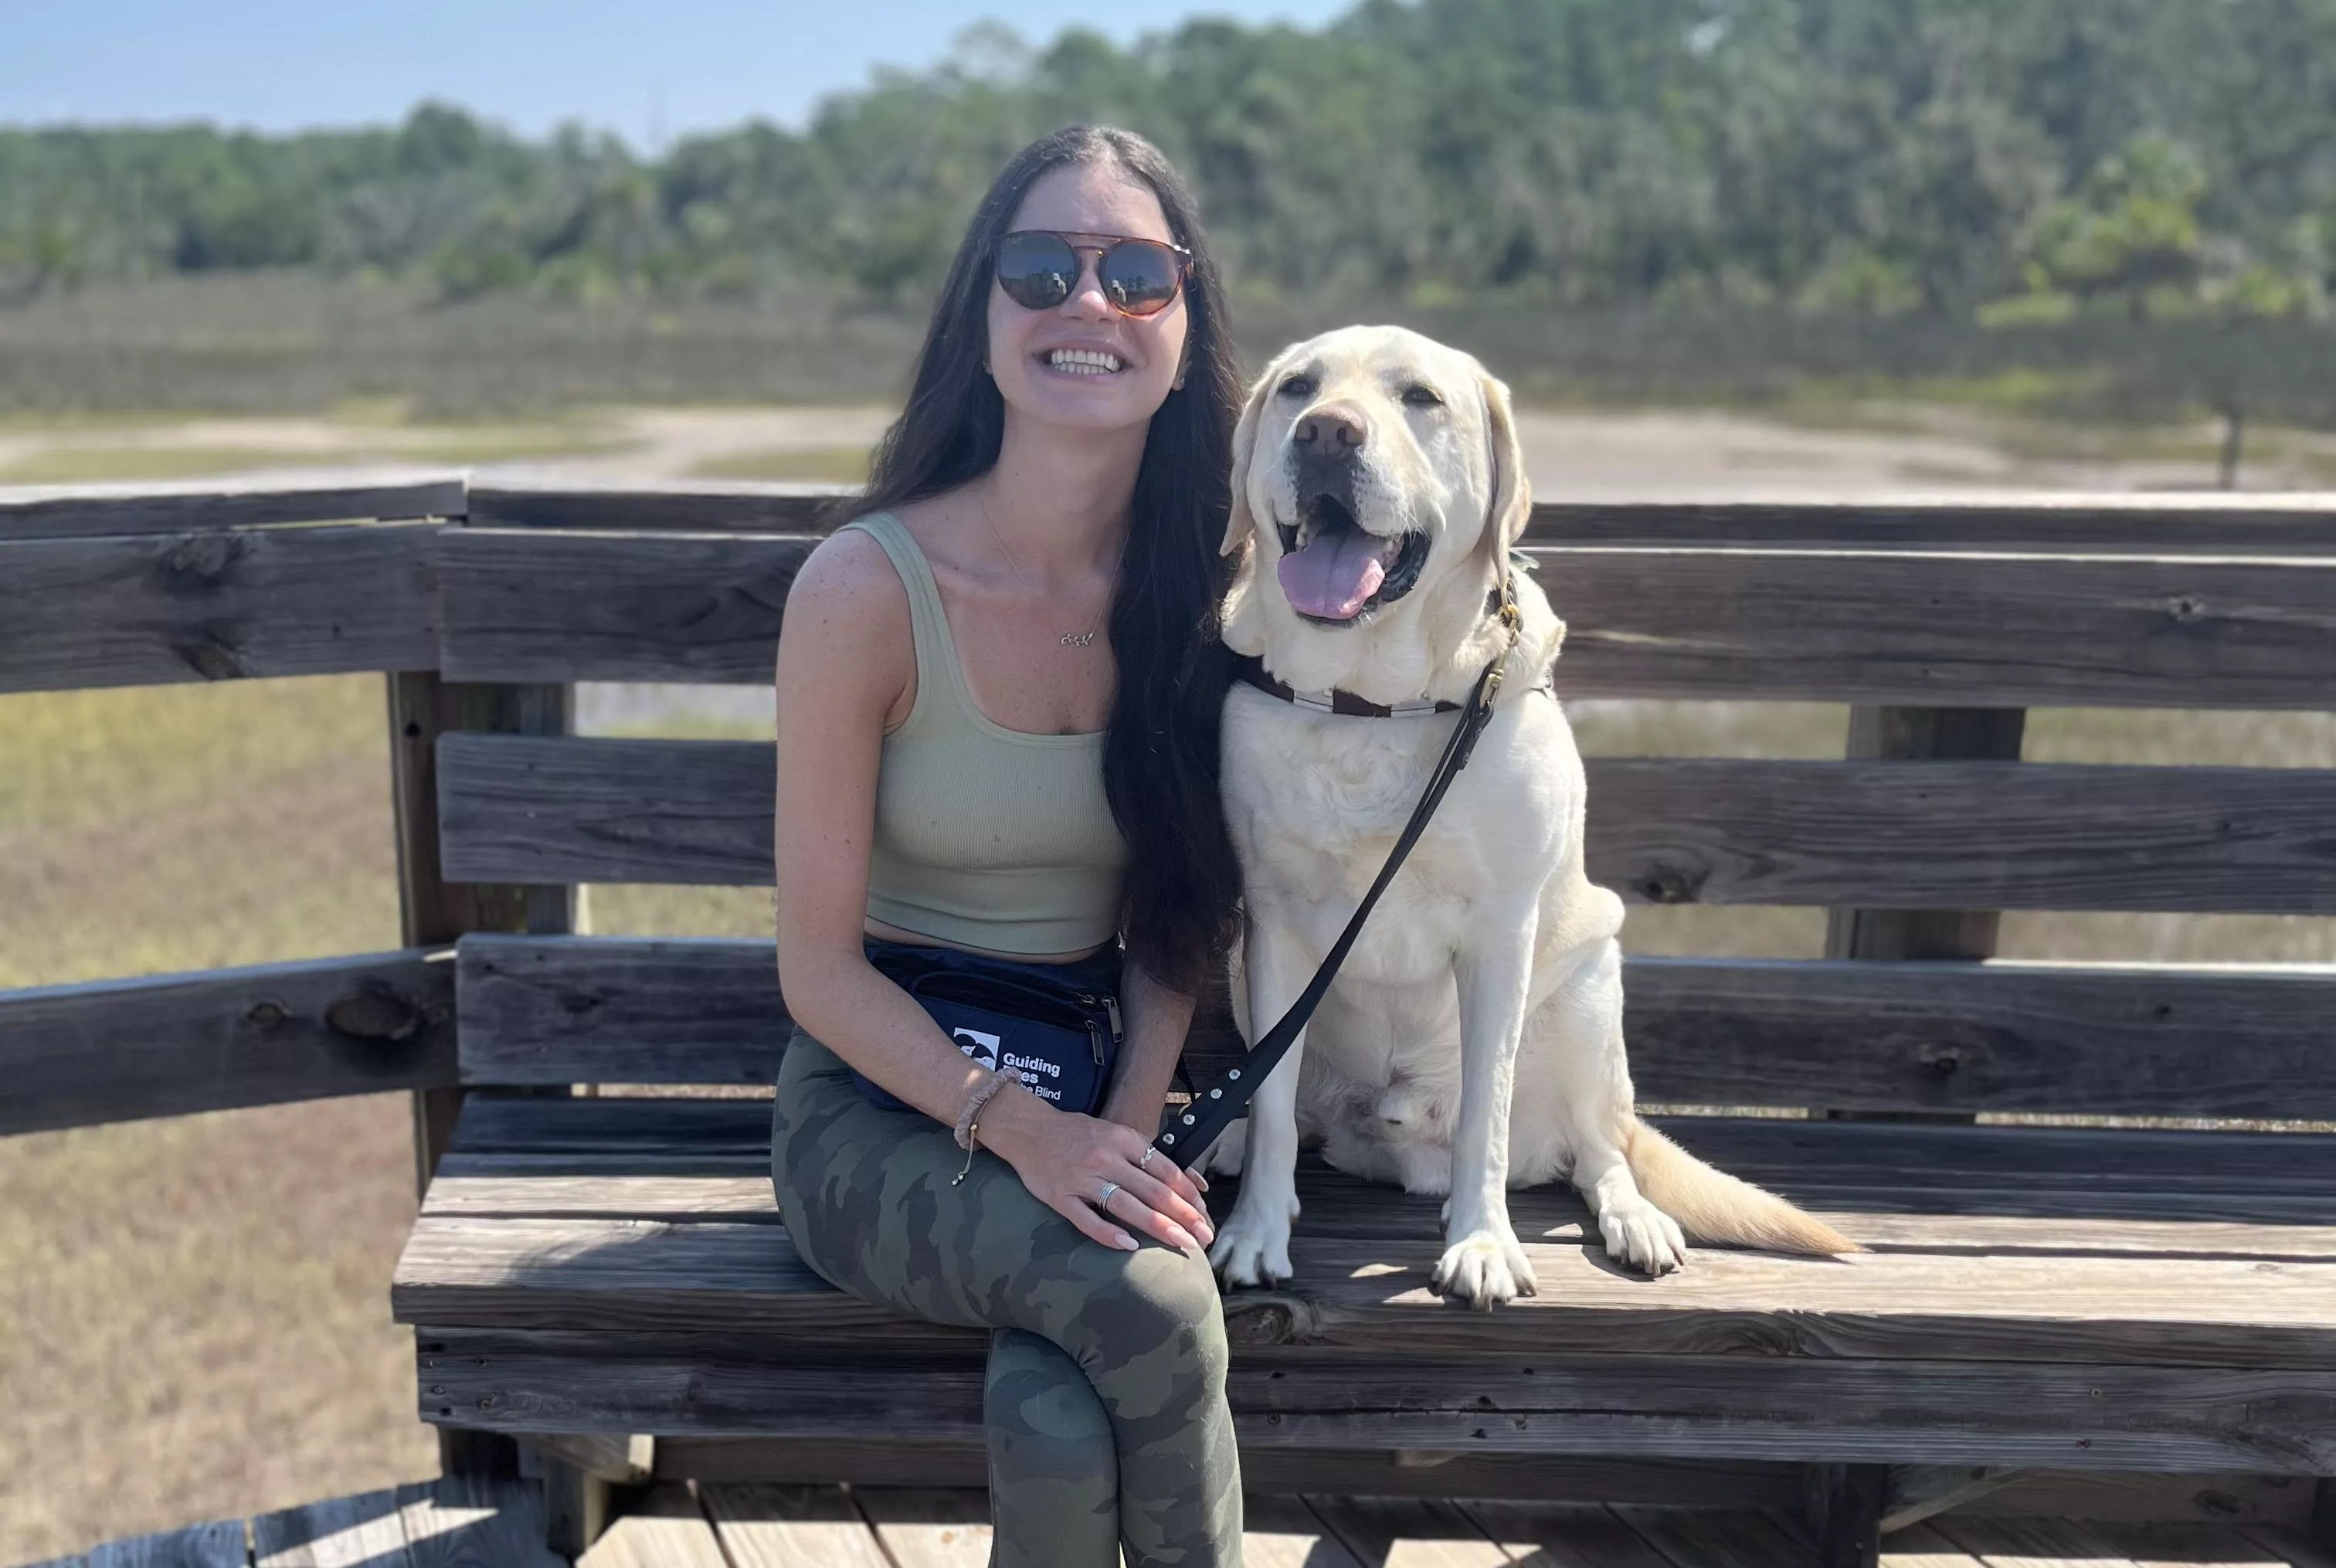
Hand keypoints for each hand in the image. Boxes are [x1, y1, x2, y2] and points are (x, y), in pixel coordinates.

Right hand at [980, 1087, 1215, 1253]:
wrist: (1028, 1129)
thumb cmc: (1078, 1134)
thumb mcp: (1119, 1134)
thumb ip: (1153, 1158)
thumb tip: (1195, 1183)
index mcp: (1123, 1140)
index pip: (1166, 1171)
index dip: (1189, 1196)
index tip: (1206, 1216)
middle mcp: (1106, 1158)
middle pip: (1153, 1191)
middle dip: (1184, 1216)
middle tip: (1204, 1237)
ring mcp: (1082, 1178)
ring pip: (1126, 1206)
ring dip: (1159, 1226)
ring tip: (1182, 1243)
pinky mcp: (1060, 1197)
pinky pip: (1087, 1220)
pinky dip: (1109, 1233)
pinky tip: (1129, 1246)